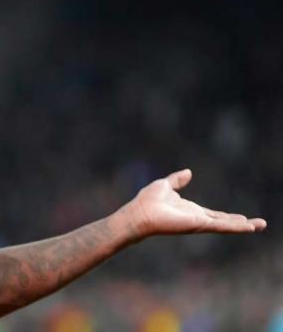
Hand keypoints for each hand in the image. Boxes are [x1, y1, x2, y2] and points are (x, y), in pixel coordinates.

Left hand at [117, 169, 266, 239]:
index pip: (215, 215)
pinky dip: (236, 226)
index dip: (229, 217)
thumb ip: (178, 180)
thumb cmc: (148, 201)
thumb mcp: (166, 185)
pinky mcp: (199, 224)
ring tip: (261, 226)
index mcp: (191, 210)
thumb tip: (189, 172)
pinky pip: (222, 226)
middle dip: (241, 223)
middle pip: (224, 221)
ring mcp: (199, 223)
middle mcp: (197, 219)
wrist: (140, 213)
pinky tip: (250, 227)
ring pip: (226, 225)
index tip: (242, 217)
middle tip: (259, 225)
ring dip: (244, 226)